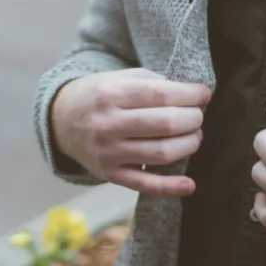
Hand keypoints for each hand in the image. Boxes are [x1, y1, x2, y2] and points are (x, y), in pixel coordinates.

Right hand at [51, 68, 210, 196]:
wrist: (62, 121)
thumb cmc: (99, 96)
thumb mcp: (118, 78)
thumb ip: (152, 81)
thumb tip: (191, 94)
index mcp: (110, 93)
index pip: (160, 94)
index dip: (189, 95)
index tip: (204, 94)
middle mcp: (107, 123)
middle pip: (165, 124)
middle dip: (193, 119)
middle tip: (198, 116)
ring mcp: (108, 152)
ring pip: (161, 153)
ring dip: (189, 145)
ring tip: (194, 136)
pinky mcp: (110, 174)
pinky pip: (144, 184)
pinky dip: (170, 187)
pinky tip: (189, 184)